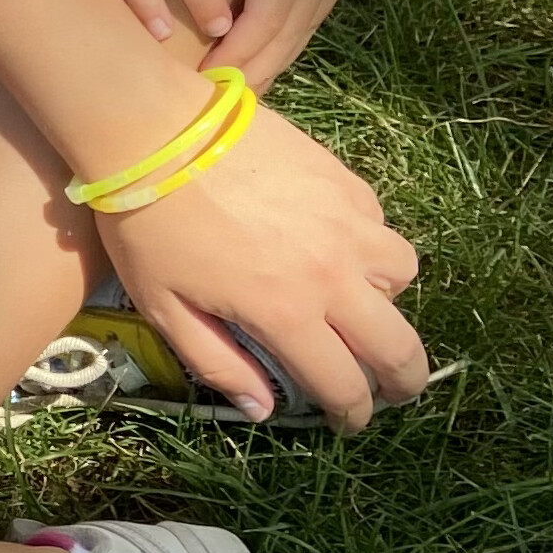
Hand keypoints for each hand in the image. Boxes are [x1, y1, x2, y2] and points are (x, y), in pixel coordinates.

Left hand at [101, 100, 426, 428]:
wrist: (154, 131)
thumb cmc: (148, 225)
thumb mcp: (165, 308)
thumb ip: (219, 363)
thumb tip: (264, 408)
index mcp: (286, 313)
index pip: (344, 384)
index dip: (353, 414)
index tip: (350, 421)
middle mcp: (331, 273)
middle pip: (398, 346)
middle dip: (404, 381)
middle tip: (395, 389)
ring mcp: (346, 222)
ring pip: (402, 276)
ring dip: (390, 303)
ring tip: (363, 307)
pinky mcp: (344, 180)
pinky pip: (380, 224)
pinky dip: (370, 245)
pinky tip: (338, 246)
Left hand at [216, 0, 396, 85]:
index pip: (260, 24)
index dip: (233, 58)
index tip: (202, 85)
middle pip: (285, 40)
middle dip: (252, 75)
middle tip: (217, 110)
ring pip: (304, 30)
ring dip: (273, 60)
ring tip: (240, 93)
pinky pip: (317, 12)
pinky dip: (291, 36)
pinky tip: (272, 50)